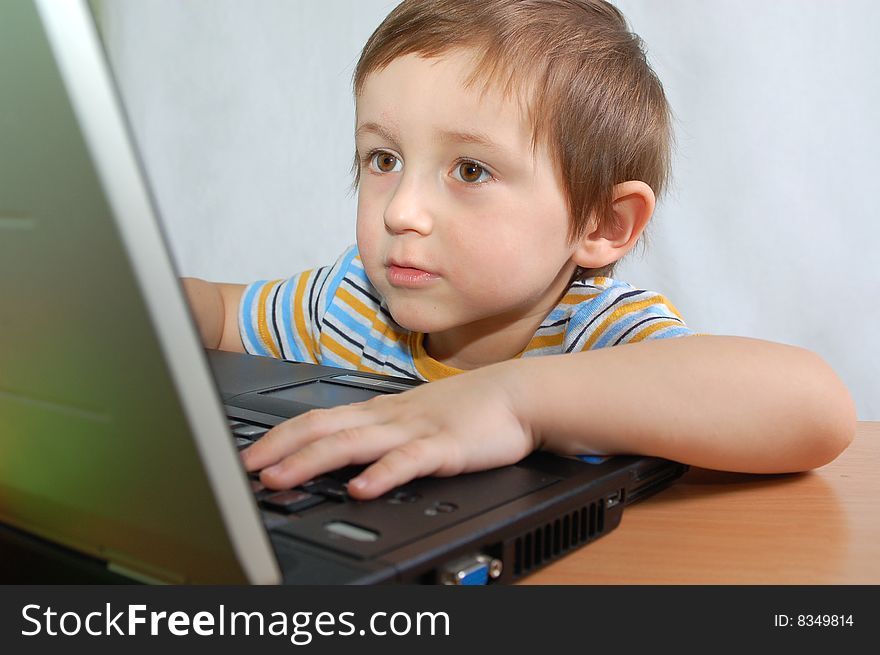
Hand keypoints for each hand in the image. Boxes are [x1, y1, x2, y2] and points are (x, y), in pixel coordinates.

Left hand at [240, 360, 535, 499]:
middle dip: (280, 449)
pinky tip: (362, 489)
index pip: (317, 419)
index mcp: (379, 411)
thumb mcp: (413, 417)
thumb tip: (342, 454)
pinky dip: (382, 474)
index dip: (279, 437)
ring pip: (354, 443)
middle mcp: (388, 417)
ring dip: (313, 460)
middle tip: (245, 468)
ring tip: (280, 478)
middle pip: (323, 429)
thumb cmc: (466, 408)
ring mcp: (415, 430)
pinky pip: (409, 461)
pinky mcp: (444, 447)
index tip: (248, 455)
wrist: (516, 394)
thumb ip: (379, 434)